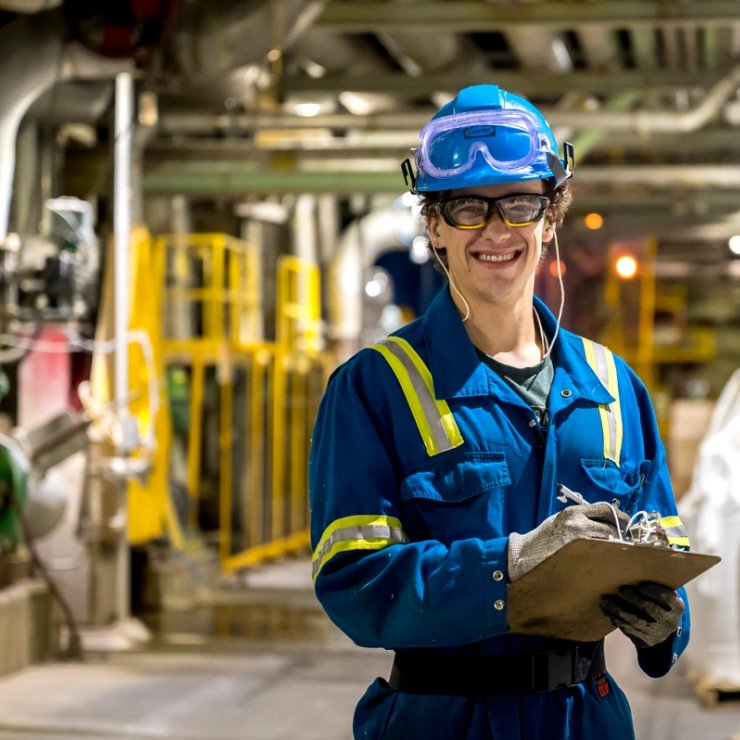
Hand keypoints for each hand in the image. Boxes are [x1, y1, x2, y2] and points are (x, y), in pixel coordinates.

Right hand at [508, 503, 624, 581]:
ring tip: (610, 550)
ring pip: (609, 541)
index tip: (623, 522)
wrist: (527, 554)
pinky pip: (602, 553)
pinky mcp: (582, 555)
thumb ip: (582, 518)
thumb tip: (606, 521)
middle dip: (618, 533)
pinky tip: (602, 558)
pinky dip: (606, 555)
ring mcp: (580, 540)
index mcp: (573, 512)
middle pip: (611, 526)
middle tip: (620, 539)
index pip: (605, 509)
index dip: (618, 516)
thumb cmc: (544, 538)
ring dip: (613, 545)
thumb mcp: (561, 520)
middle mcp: (578, 523)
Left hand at [601, 582, 683, 647]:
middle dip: (633, 599)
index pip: (667, 598)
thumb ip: (652, 580)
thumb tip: (633, 564)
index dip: (654, 592)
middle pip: (650, 609)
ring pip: (636, 622)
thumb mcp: (660, 590)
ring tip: (605, 601)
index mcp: (676, 606)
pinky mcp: (645, 641)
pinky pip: (630, 631)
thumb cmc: (656, 599)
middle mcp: (669, 622)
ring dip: (618, 611)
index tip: (640, 585)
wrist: (660, 625)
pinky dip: (617, 621)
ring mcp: (658, 634)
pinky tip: (608, 612)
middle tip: (621, 591)